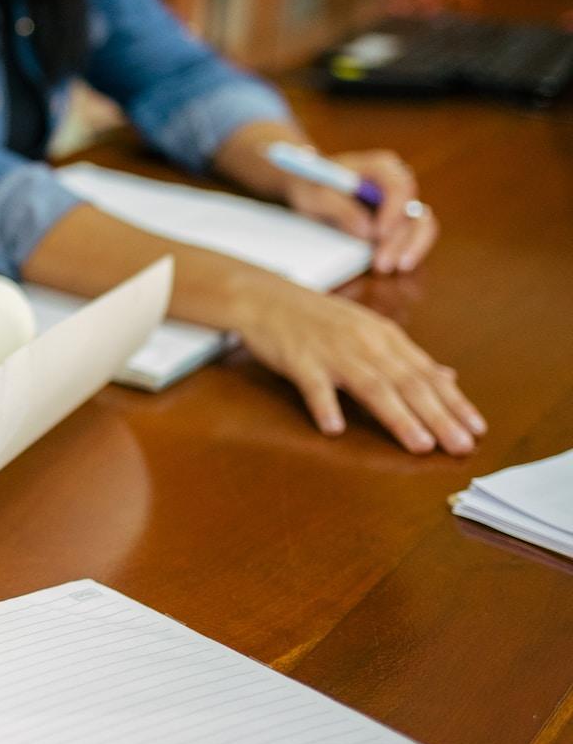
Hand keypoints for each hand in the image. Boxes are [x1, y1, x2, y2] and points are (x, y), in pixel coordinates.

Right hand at [235, 280, 484, 455]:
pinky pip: (314, 385)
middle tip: (461, 446)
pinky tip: (334, 427)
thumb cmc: (319, 318)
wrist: (266, 297)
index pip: (427, 374)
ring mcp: (332, 352)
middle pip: (407, 383)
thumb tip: (449, 377)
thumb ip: (408, 357)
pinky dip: (325, 405)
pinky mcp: (299, 359)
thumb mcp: (370, 330)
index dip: (454, 402)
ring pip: (371, 386)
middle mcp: (365, 344)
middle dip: (438, 416)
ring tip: (420, 444)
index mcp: (385, 338)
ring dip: (398, 416)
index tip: (478, 429)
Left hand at [280, 149, 437, 274]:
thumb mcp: (318, 194)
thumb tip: (366, 231)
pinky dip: (409, 250)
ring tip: (386, 267)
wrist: (311, 188)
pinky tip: (399, 266)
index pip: (399, 187)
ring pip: (420, 226)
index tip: (379, 234)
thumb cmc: (314, 185)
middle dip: (398, 240)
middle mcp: (398, 184)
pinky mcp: (400, 222)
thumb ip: (341, 208)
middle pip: (411, 211)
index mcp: (382, 167)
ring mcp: (401, 203)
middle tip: (381, 263)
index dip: (393, 212)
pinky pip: (415, 236)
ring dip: (408, 248)